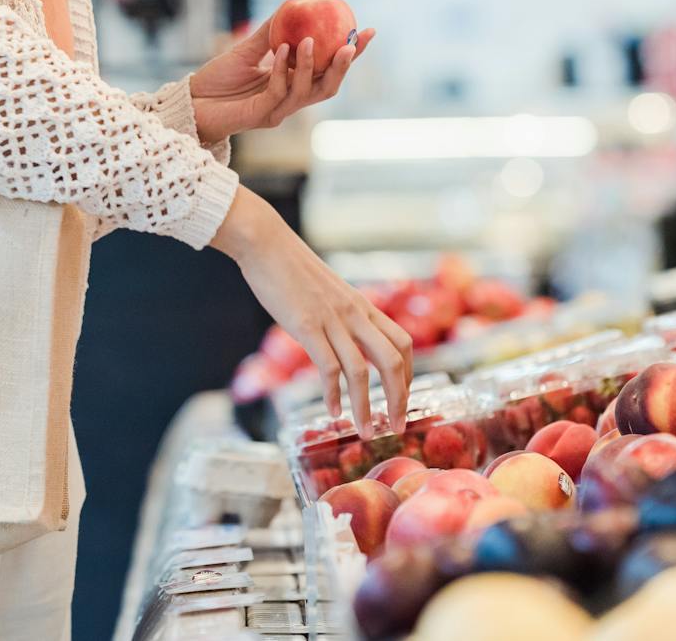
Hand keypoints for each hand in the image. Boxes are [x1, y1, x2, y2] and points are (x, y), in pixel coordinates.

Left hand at [189, 25, 375, 146]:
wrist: (192, 102)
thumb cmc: (218, 79)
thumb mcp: (247, 50)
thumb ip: (270, 33)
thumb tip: (292, 5)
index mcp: (292, 84)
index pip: (328, 69)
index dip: (351, 54)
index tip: (367, 30)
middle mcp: (290, 100)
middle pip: (328, 86)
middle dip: (344, 65)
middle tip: (352, 43)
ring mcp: (278, 110)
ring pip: (307, 91)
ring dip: (311, 64)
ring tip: (310, 40)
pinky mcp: (261, 115)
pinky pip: (278, 92)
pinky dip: (282, 69)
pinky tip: (282, 50)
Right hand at [211, 186, 411, 431]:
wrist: (266, 243)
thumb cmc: (292, 268)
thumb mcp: (328, 291)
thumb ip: (341, 314)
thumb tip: (343, 339)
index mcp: (362, 305)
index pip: (403, 343)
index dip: (409, 375)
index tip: (403, 399)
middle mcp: (354, 314)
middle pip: (393, 361)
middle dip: (400, 398)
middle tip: (397, 427)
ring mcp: (331, 320)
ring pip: (361, 371)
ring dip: (366, 407)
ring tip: (365, 431)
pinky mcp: (305, 326)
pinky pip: (327, 367)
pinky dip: (333, 394)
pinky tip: (331, 410)